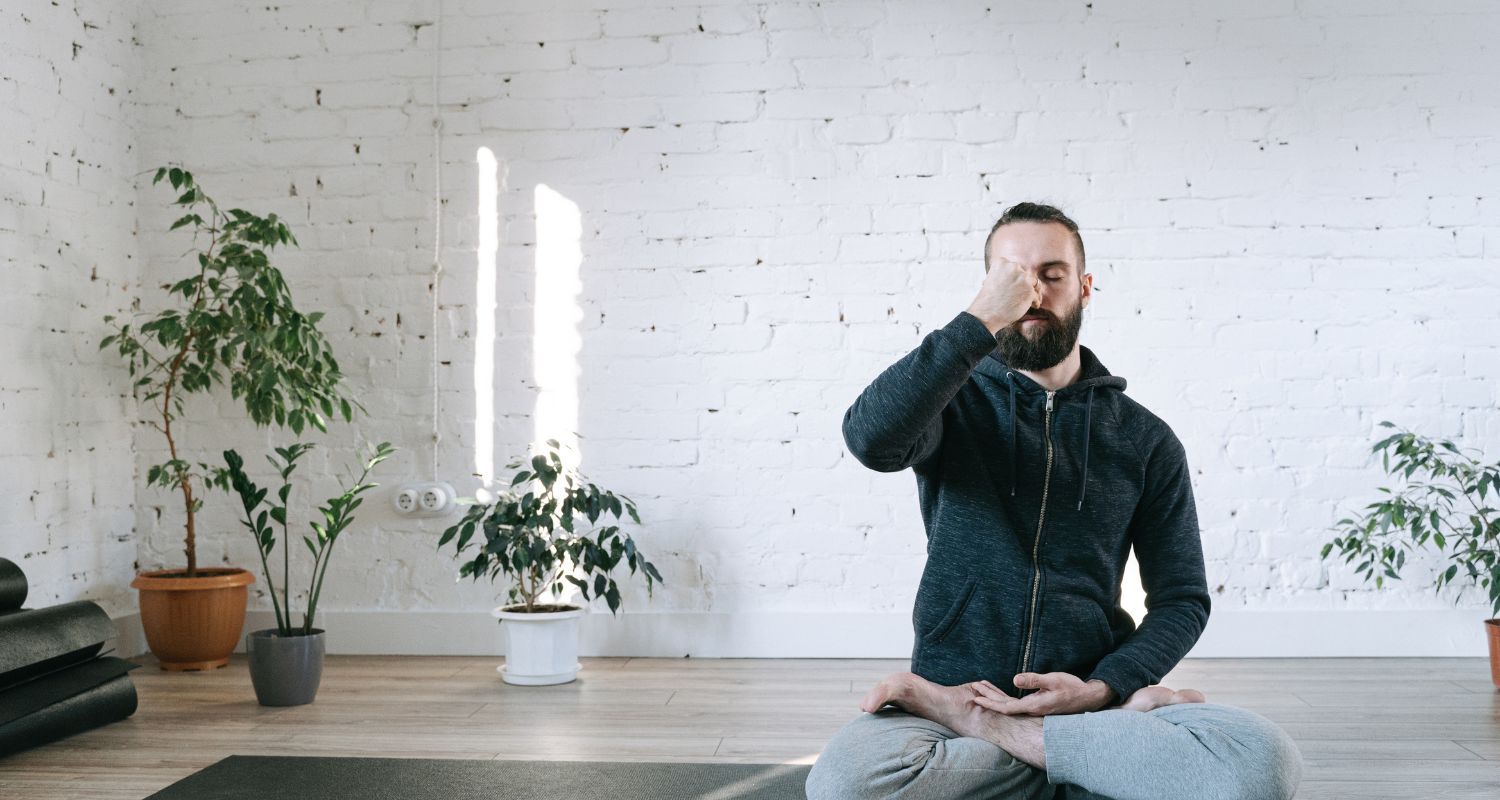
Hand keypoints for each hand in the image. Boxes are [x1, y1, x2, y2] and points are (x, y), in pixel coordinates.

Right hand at [966, 256, 1040, 334]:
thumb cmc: (987, 300)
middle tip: (1021, 294)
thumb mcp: (991, 280)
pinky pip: (1036, 295)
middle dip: (1024, 284)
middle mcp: (1013, 267)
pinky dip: (1035, 301)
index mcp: (1002, 262)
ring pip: (1033, 283)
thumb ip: (1003, 275)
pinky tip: (1033, 306)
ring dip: (1032, 291)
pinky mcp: (1029, 291)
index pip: (1014, 267)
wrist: (986, 314)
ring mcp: (1022, 279)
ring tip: (1031, 298)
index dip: (1016, 277)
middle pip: (1025, 275)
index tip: (1014, 286)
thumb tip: (1016, 278)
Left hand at [968, 673, 1112, 716]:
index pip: (1006, 707)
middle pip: (1005, 706)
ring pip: (1010, 705)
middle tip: (972, 691)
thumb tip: (1014, 679)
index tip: (976, 698)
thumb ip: (1034, 680)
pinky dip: (1005, 699)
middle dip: (988, 699)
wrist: (1088, 698)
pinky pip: (1017, 703)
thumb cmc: (1071, 687)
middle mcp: (1032, 709)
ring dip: (995, 698)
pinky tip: (1001, 696)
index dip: (990, 703)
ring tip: (981, 691)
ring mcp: (1035, 708)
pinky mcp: (1038, 705)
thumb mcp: (1053, 680)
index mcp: (1034, 705)